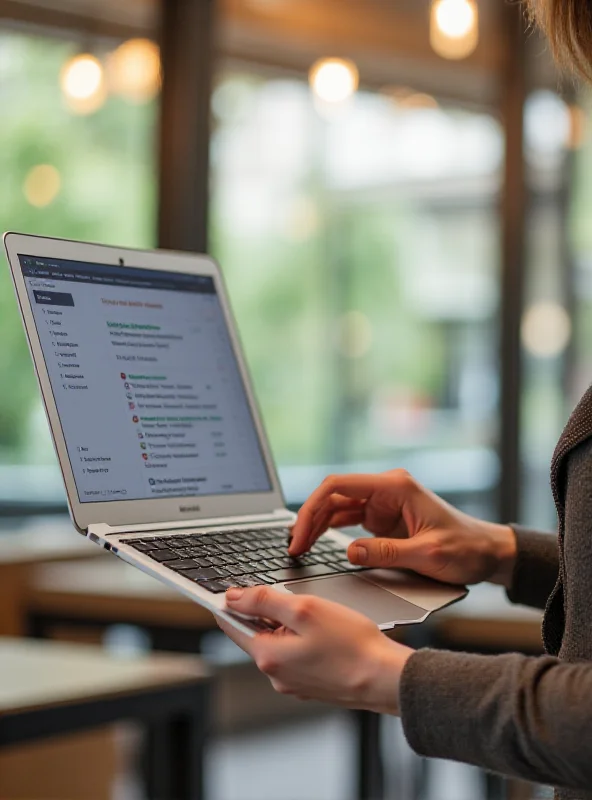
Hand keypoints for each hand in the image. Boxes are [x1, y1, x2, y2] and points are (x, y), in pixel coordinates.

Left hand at [217, 586, 412, 714]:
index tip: (233, 588)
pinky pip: (296, 656)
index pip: (231, 625)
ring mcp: (294, 683)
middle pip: (255, 634)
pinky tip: (326, 635)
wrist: (386, 678)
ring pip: (278, 644)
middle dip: (267, 613)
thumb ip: (264, 601)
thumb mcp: (305, 609)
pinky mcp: (311, 685)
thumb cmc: (351, 644)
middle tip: (294, 599)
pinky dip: (303, 641)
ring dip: (288, 627)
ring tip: (318, 618)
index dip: (231, 602)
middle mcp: (276, 675)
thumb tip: (233, 597)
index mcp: (268, 656)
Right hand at [289, 470, 516, 587]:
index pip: (340, 486)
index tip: (300, 534)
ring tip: (299, 548)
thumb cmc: (465, 549)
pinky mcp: (381, 519)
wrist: (486, 553)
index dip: (313, 508)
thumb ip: (387, 552)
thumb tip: (349, 552)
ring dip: (315, 526)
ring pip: (336, 507)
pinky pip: (346, 520)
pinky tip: (314, 543)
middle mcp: (385, 490)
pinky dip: (328, 531)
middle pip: (333, 496)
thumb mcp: (428, 555)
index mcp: (396, 487)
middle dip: (309, 519)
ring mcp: (382, 503)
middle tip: (294, 548)